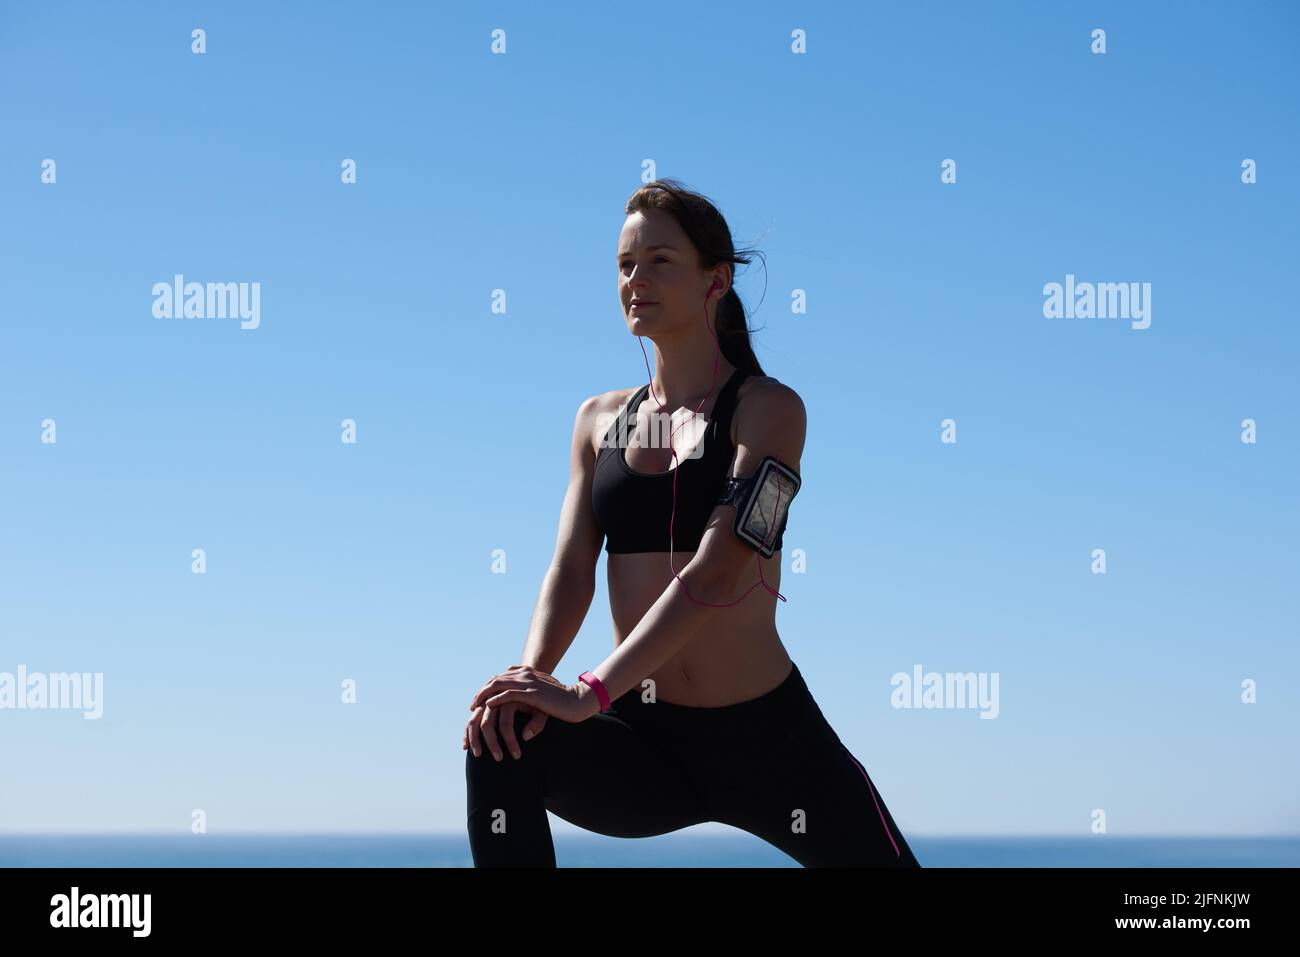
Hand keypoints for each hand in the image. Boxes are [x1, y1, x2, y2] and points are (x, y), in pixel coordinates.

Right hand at [463, 696, 547, 761]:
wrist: (530, 687)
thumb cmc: (539, 702)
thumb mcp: (543, 711)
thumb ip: (537, 723)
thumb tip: (525, 737)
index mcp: (510, 698)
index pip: (506, 723)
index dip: (510, 741)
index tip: (517, 756)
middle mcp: (495, 698)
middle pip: (487, 723)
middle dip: (492, 743)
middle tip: (499, 759)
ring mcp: (485, 701)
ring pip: (474, 720)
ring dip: (474, 739)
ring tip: (478, 755)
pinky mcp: (481, 706)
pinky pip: (470, 719)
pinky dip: (467, 732)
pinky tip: (466, 747)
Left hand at [468, 665, 597, 740]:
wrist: (576, 701)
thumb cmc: (561, 699)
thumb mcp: (543, 691)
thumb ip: (529, 689)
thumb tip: (518, 696)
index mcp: (527, 672)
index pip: (500, 676)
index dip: (487, 686)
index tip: (478, 698)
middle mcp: (525, 674)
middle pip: (495, 679)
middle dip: (481, 691)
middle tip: (472, 704)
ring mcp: (528, 682)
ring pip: (498, 685)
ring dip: (484, 696)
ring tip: (474, 707)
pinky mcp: (531, 694)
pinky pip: (508, 694)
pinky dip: (496, 699)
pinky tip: (487, 706)